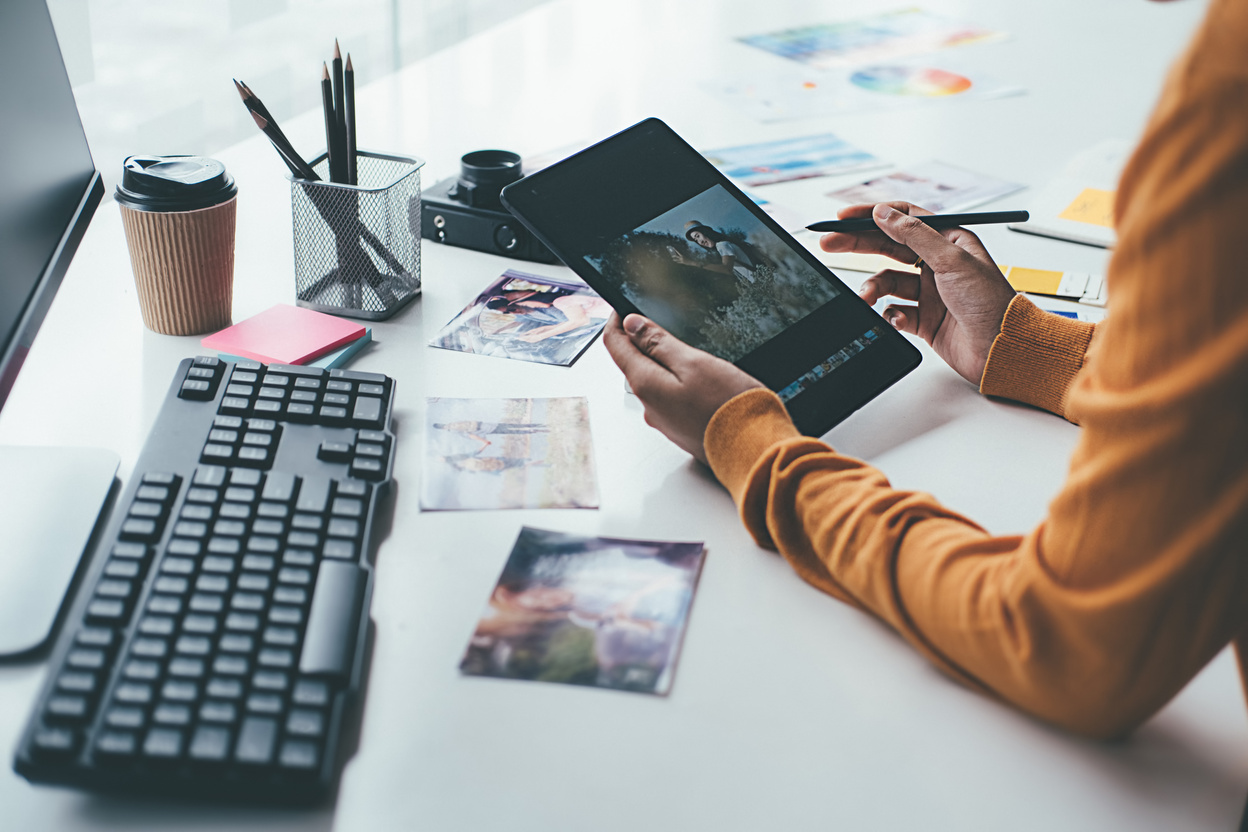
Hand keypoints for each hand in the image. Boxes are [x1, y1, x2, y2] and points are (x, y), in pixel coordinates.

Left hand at [603, 312, 763, 463]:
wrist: (754, 449)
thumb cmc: (728, 406)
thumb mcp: (693, 362)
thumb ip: (659, 343)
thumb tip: (630, 325)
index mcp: (646, 384)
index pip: (615, 346)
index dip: (617, 322)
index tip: (622, 309)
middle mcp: (649, 406)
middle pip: (634, 365)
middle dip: (641, 343)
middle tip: (659, 323)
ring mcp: (664, 421)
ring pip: (655, 383)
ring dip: (663, 365)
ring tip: (688, 353)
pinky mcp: (681, 430)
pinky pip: (671, 400)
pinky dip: (678, 385)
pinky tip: (702, 382)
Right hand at [820, 202, 1017, 384]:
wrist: (1001, 349)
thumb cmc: (991, 303)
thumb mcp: (952, 260)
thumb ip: (914, 235)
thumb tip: (884, 213)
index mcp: (949, 241)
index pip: (905, 218)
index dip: (873, 215)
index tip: (845, 217)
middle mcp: (938, 264)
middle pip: (888, 247)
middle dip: (858, 245)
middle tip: (829, 244)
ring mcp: (929, 292)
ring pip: (887, 282)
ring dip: (874, 289)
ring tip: (866, 298)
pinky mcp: (923, 319)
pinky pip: (893, 312)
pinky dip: (889, 316)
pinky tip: (894, 319)